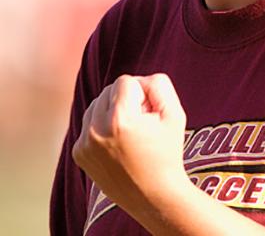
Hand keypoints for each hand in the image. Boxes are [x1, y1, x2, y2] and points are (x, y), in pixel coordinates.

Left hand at [72, 73, 187, 212]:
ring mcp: (84, 144)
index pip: (125, 81)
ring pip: (96, 104)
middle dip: (126, 100)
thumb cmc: (167, 152)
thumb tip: (139, 79)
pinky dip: (102, 127)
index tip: (150, 112)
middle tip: (142, 123)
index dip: (142, 92)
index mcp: (120, 119)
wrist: (153, 195)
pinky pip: (89, 123)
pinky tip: (117, 143)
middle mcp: (97, 130)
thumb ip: (159, 84)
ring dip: (112, 110)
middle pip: (108, 90)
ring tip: (129, 132)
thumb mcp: (175, 113)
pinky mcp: (78, 153)